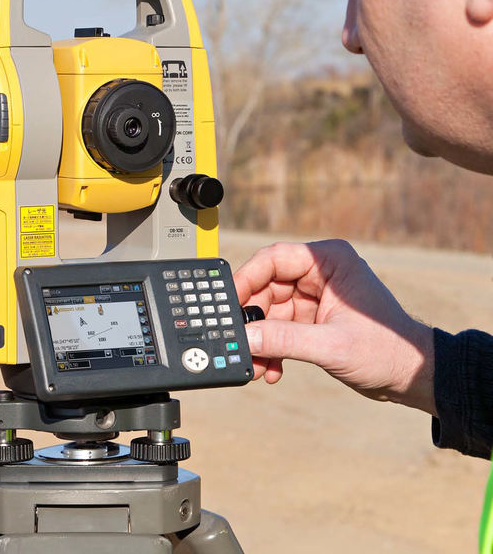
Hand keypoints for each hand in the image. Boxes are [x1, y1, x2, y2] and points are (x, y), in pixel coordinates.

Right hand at [233, 240, 435, 414]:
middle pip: (264, 287)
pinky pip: (275, 328)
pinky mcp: (309, 319)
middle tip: (239, 342)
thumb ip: (283, 340)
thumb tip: (244, 338)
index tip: (226, 303)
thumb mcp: (330, 345)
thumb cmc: (386, 350)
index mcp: (328, 261)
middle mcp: (318, 274)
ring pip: (266, 311)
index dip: (245, 279)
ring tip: (258, 365)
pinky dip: (270, 348)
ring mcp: (312, 297)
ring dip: (259, 341)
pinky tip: (271, 369)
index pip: (273, 259)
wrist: (409, 376)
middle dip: (251, 320)